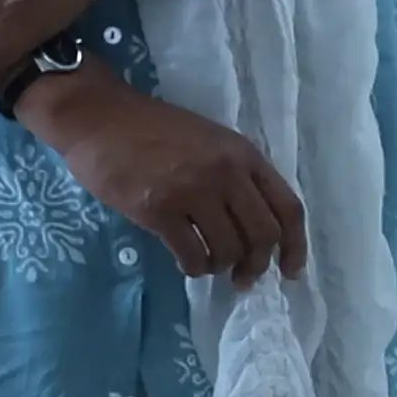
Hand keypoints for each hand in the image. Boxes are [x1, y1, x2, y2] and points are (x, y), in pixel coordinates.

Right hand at [26, 70, 307, 286]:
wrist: (100, 118)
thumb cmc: (152, 129)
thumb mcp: (209, 141)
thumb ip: (236, 175)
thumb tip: (253, 228)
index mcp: (243, 154)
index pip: (288, 207)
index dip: (296, 246)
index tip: (290, 272)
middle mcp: (226, 173)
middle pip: (263, 235)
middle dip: (258, 265)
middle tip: (243, 278)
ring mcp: (193, 191)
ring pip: (229, 250)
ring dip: (223, 267)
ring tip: (210, 266)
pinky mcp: (159, 210)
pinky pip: (192, 255)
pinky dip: (194, 267)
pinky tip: (187, 262)